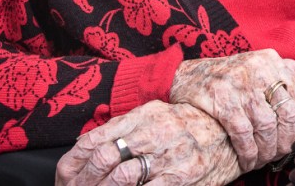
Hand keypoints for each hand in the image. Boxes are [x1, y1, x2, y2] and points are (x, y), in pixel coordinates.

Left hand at [55, 100, 239, 185]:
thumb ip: (126, 127)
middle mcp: (154, 132)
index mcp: (145, 115)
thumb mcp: (158, 116)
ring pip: (121, 180)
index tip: (64, 177)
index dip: (73, 162)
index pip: (97, 137)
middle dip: (83, 182)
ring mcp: (168, 157)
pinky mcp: (180, 179)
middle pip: (104, 159)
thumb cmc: (189, 126)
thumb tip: (87, 144)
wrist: (230, 135)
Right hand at [169, 48, 294, 172]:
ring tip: (264, 158)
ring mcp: (240, 83)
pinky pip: (243, 133)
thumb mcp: (260, 64)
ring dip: (267, 150)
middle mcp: (259, 69)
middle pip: (288, 113)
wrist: (189, 75)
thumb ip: (289, 70)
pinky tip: (247, 160)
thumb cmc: (230, 74)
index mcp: (272, 61)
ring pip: (267, 126)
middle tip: (281, 153)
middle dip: (288, 141)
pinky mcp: (221, 99)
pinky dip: (248, 152)